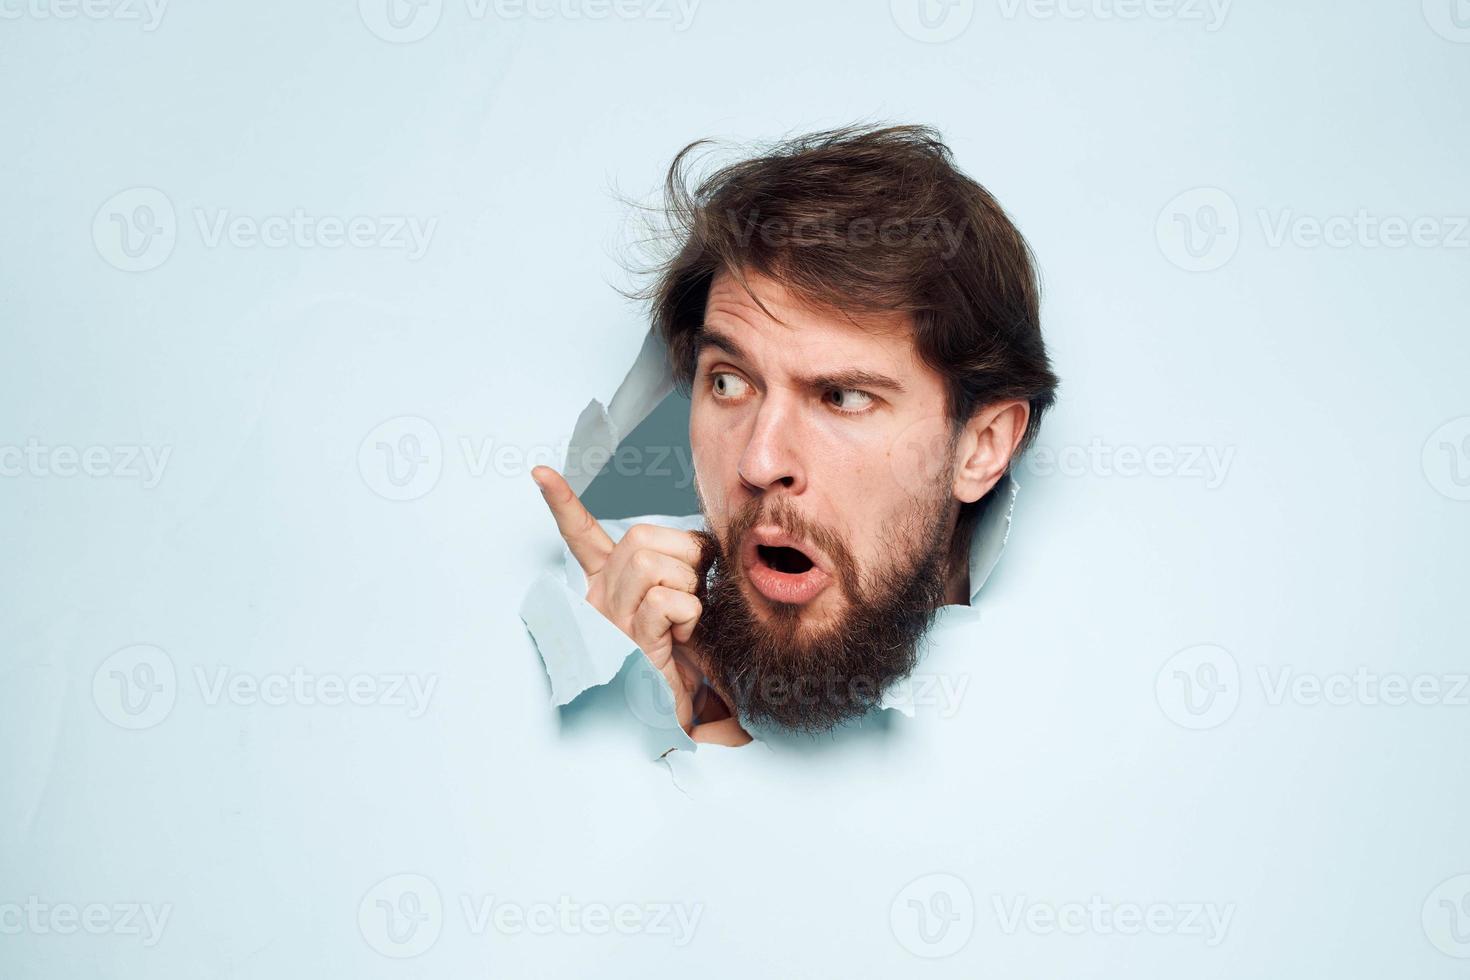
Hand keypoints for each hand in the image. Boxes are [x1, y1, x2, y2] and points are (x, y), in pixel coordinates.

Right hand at [532, 466, 746, 743]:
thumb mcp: (680, 601)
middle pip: (638, 539)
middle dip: (682, 555)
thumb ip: (680, 568)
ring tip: (683, 620)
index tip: (539, 472)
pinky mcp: (628, 642)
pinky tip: (680, 637)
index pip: (582, 534)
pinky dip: (687, 614)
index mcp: (609, 583)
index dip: (561, 503)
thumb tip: (705, 543)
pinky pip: (664, 602)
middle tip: (691, 589)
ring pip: (651, 565)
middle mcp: (600, 598)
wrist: (682, 711)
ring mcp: (610, 621)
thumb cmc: (683, 655)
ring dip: (686, 587)